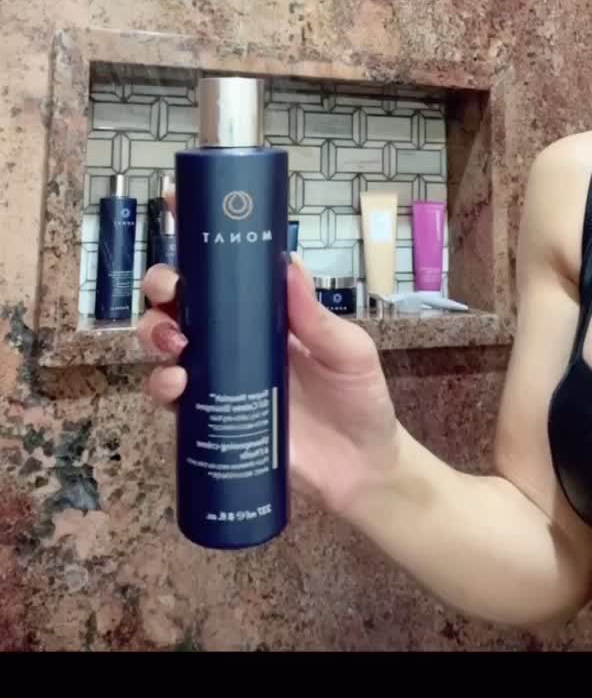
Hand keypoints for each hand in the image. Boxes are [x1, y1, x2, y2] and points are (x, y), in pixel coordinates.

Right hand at [139, 254, 397, 520]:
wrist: (359, 469)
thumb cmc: (358, 399)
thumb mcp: (349, 352)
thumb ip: (318, 318)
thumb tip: (290, 264)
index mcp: (265, 313)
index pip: (223, 273)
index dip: (195, 251)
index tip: (180, 227)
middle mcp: (233, 340)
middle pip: (180, 301)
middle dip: (162, 289)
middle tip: (171, 295)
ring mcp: (219, 378)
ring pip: (165, 344)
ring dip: (155, 334)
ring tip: (176, 346)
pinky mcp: (211, 418)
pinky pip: (172, 398)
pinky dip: (162, 385)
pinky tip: (177, 386)